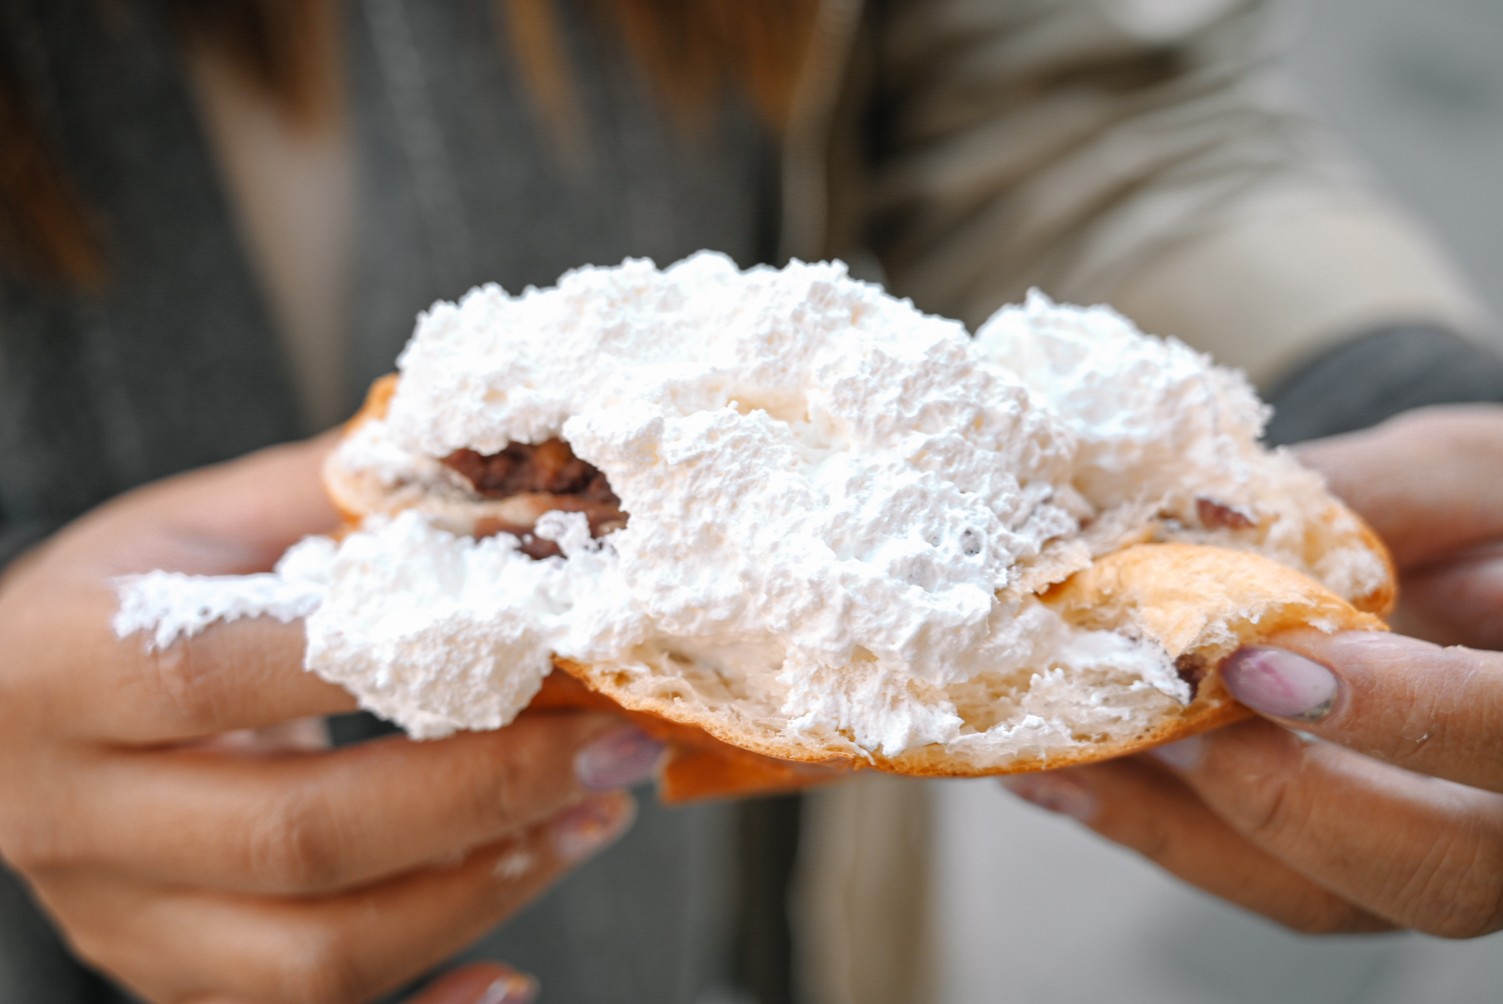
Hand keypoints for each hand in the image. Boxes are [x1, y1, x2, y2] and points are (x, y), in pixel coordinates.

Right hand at [0, 439, 659, 1002]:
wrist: (2, 720)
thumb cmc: (109, 607)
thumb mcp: (189, 529)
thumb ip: (323, 492)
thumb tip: (482, 453)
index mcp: (67, 672)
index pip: (229, 672)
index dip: (396, 661)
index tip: (545, 640)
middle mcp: (75, 819)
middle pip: (297, 836)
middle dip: (483, 794)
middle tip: (614, 748)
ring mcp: (122, 923)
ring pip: (313, 958)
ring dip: (480, 893)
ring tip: (591, 820)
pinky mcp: (170, 984)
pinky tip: (511, 984)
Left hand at [1001, 405, 1502, 937]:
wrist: (1496, 564)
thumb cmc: (1499, 516)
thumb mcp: (1476, 477)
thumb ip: (1383, 493)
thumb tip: (1223, 511)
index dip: (1406, 714)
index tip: (1266, 663)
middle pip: (1429, 868)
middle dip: (1275, 794)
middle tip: (1155, 720)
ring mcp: (1435, 854)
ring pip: (1322, 892)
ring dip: (1179, 825)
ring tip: (1062, 759)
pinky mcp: (1349, 863)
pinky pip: (1259, 877)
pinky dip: (1156, 830)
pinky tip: (1063, 784)